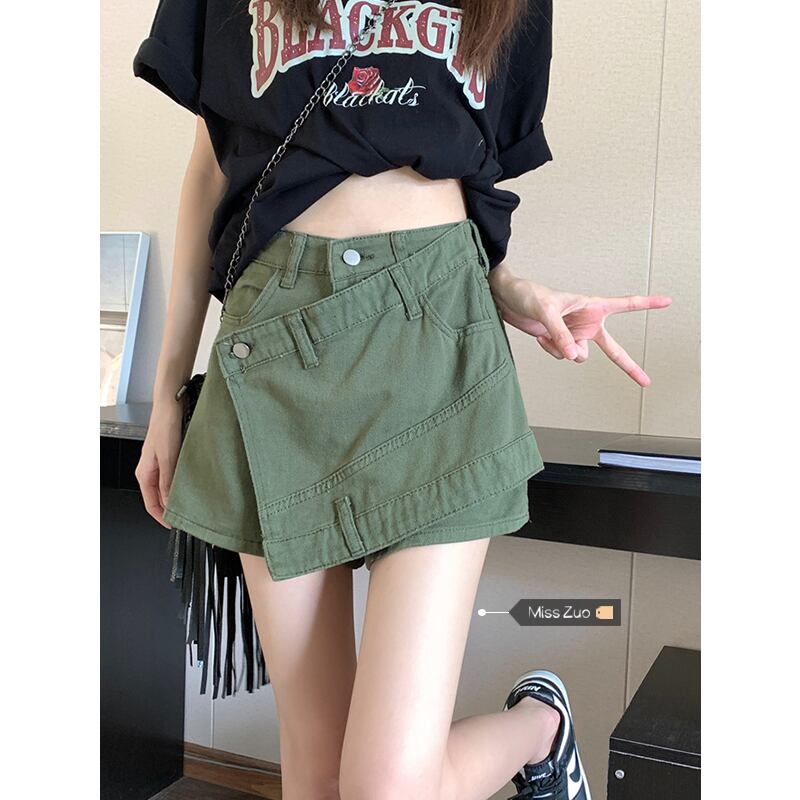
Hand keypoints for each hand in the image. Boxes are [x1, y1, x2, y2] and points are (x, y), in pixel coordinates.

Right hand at [135, 401, 183, 528]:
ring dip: (176, 496)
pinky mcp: (169, 455)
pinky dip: (180, 484)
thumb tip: (168, 504)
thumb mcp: (168, 458)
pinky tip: (191, 484)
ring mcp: (160, 463)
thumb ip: (167, 482)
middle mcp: (150, 470)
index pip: (150, 504)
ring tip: (190, 504)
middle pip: (158, 497)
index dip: (161, 517)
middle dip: (169, 509)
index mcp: (144, 473)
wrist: (171, 404)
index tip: (174, 526)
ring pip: (166, 487)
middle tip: (185, 517)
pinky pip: (173, 476)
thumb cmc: (166, 427)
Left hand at [488, 265, 671, 386]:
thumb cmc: (529, 295)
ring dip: (565, 350)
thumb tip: (573, 357)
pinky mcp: (560, 343)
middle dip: (629, 366)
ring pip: (580, 357)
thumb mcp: (546, 312)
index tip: (668, 301)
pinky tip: (540, 336)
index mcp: (592, 306)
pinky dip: (551, 350)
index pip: (625, 304)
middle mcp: (587, 323)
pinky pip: (562, 356)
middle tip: (647, 382)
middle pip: (613, 349)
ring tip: (549, 333)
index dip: (647, 303)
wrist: (508, 300)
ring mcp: (574, 335)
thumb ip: (561, 334)